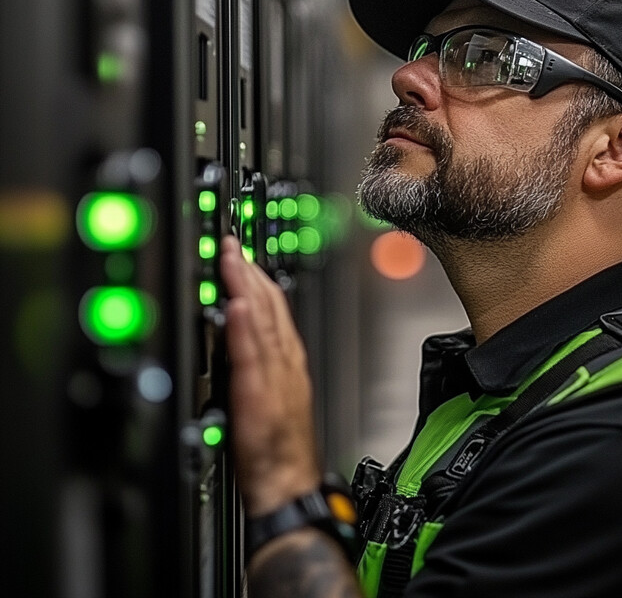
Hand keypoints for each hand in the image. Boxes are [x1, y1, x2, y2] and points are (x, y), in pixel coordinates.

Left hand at [220, 235, 320, 514]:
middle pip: (268, 305)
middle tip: (231, 243)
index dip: (255, 277)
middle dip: (248, 270)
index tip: (240, 254)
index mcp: (286, 357)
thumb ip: (261, 359)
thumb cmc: (281, 442)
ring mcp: (275, 373)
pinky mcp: (260, 392)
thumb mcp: (273, 391)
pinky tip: (234, 306)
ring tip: (231, 260)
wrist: (289, 478)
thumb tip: (240, 332)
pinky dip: (244, 327)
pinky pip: (252, 354)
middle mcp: (284, 358)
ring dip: (244, 287)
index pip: (272, 306)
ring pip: (261, 321)